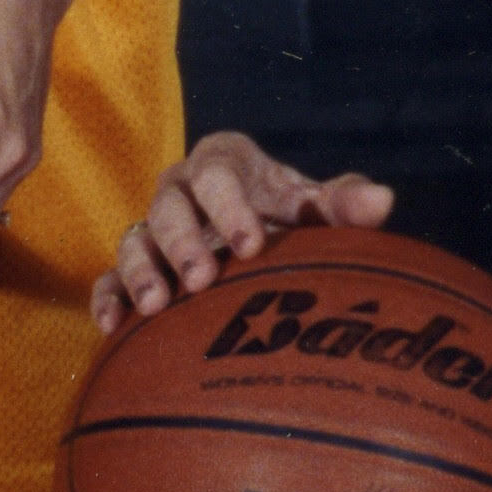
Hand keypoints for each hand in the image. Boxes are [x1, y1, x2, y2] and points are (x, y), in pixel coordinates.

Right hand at [101, 128, 399, 320]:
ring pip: (134, 239)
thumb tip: (384, 201)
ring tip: (156, 306)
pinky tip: (114, 326)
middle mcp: (179, 191)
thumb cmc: (292, 218)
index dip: (230, 205)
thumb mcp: (316, 207)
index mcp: (222, 164)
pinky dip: (107, 298)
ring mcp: (152, 229)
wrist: (260, 242)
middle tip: (202, 277)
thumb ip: (343, 203)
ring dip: (141, 270)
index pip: (217, 173)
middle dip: (183, 240)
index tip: (254, 243)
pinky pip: (108, 277)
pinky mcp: (136, 265)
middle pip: (168, 205)